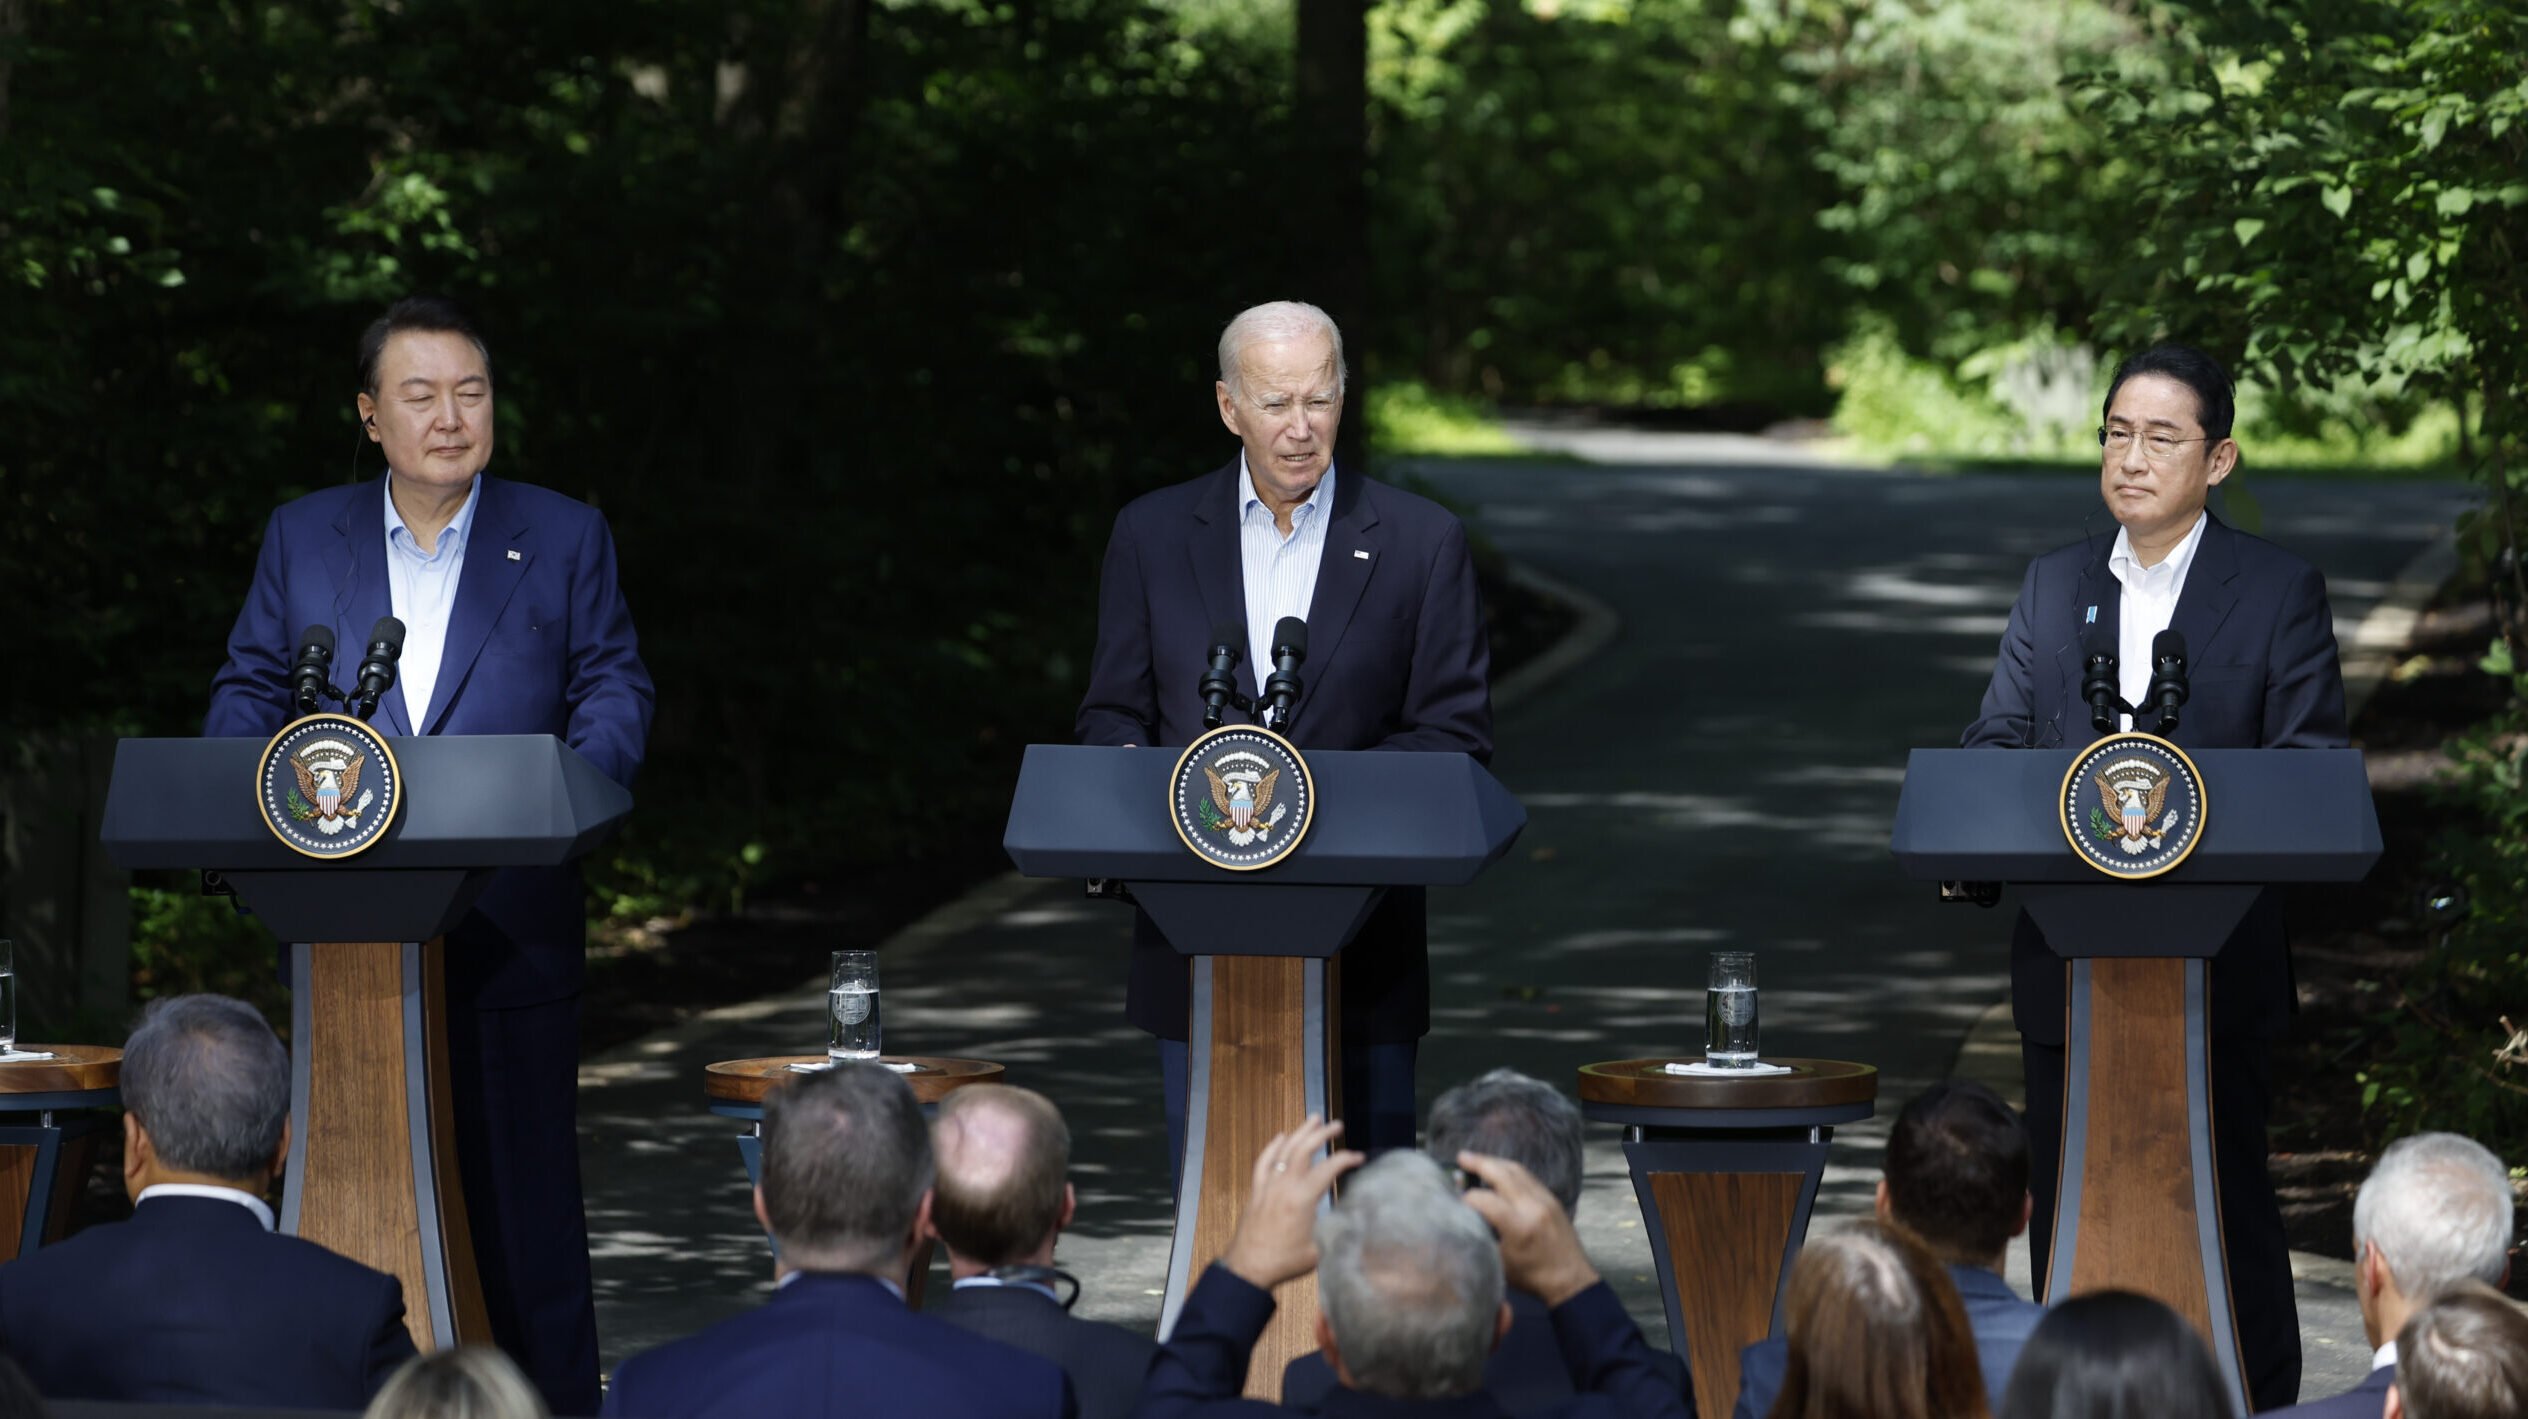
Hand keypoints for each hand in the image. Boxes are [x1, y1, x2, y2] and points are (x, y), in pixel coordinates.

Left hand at [1219, 1116, 1362, 1289]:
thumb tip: (1355, 1219)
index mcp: (1302, 1199)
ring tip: (1313, 1119)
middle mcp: (1284, 1186)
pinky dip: (1273, 1147)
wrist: (1249, 1269)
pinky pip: (1264, 1162)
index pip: (1328, 1169)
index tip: (1359, 1157)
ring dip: (1300, 1132)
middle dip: (1322, 1134)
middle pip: (1304, 1150)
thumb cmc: (1284, 1263)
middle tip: (1336, 1125)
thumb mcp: (1319, 1250)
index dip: (1346, 1159)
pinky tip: (1280, 1137)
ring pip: (1284, 1150)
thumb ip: (1336, 1231)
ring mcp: (1268, 1187)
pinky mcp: (1256, 1192)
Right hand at [1458, 1150, 1598, 1306]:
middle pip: (1502, 1173)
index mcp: (1518, 1226)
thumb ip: (1482, 1236)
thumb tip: (1464, 1215)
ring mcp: (1545, 1199)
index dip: (1466, 1198)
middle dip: (1479, 1163)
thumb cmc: (1532, 1277)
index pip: (1484, 1200)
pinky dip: (1510, 1171)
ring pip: (1517, 1170)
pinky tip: (1499, 1172)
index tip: (1456, 1201)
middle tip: (1461, 1157)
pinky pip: (1528, 1177)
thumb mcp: (1500, 1263)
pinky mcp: (1552, 1198)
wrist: (1571, 1279)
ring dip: (1495, 1163)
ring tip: (1476, 1160)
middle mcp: (1532, 1206)